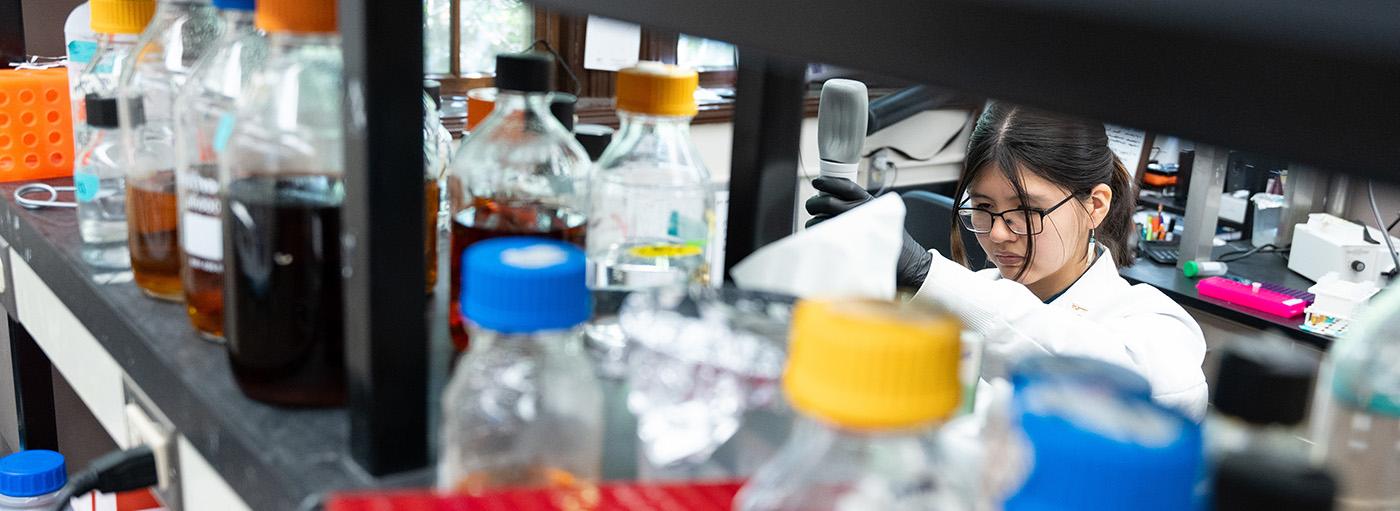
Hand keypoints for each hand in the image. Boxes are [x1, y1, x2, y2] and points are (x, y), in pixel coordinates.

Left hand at [803, 177, 931, 288]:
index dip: (828, 182)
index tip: (818, 181)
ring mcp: (851, 229)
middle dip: (815, 202)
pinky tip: (820, 235)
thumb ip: (860, 205)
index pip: (845, 186)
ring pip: (820, 219)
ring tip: (815, 223)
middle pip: (827, 202)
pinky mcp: (846, 245)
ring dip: (814, 220)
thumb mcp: (881, 214)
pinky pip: (822, 236)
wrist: (907, 260)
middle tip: (812, 205)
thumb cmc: (891, 238)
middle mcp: (860, 213)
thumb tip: (833, 197)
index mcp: (868, 202)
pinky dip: (816, 234)